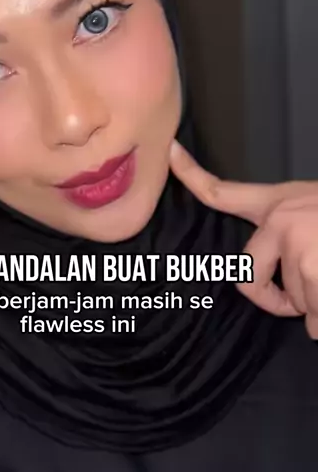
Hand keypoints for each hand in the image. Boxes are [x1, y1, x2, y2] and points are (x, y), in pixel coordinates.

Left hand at [169, 139, 317, 337]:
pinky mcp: (315, 267)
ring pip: (294, 301)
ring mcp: (298, 242)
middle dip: (274, 300)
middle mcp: (281, 219)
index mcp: (280, 202)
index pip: (224, 191)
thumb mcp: (316, 211)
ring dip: (317, 306)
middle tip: (299, 302)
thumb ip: (289, 238)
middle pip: (248, 277)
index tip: (168, 153)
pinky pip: (315, 318)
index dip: (191, 174)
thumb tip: (276, 289)